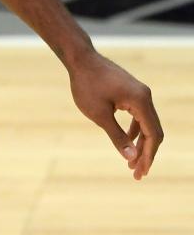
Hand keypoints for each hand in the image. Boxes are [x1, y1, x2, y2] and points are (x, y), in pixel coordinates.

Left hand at [67, 50, 163, 178]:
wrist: (81, 61)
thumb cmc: (87, 86)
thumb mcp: (100, 116)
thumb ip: (117, 137)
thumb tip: (131, 158)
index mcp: (141, 101)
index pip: (152, 134)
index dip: (148, 155)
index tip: (140, 172)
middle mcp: (145, 96)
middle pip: (153, 131)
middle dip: (146, 154)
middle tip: (137, 174)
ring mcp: (140, 93)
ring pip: (146, 124)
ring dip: (140, 144)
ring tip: (132, 163)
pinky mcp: (132, 93)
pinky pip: (139, 116)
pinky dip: (135, 131)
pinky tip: (127, 143)